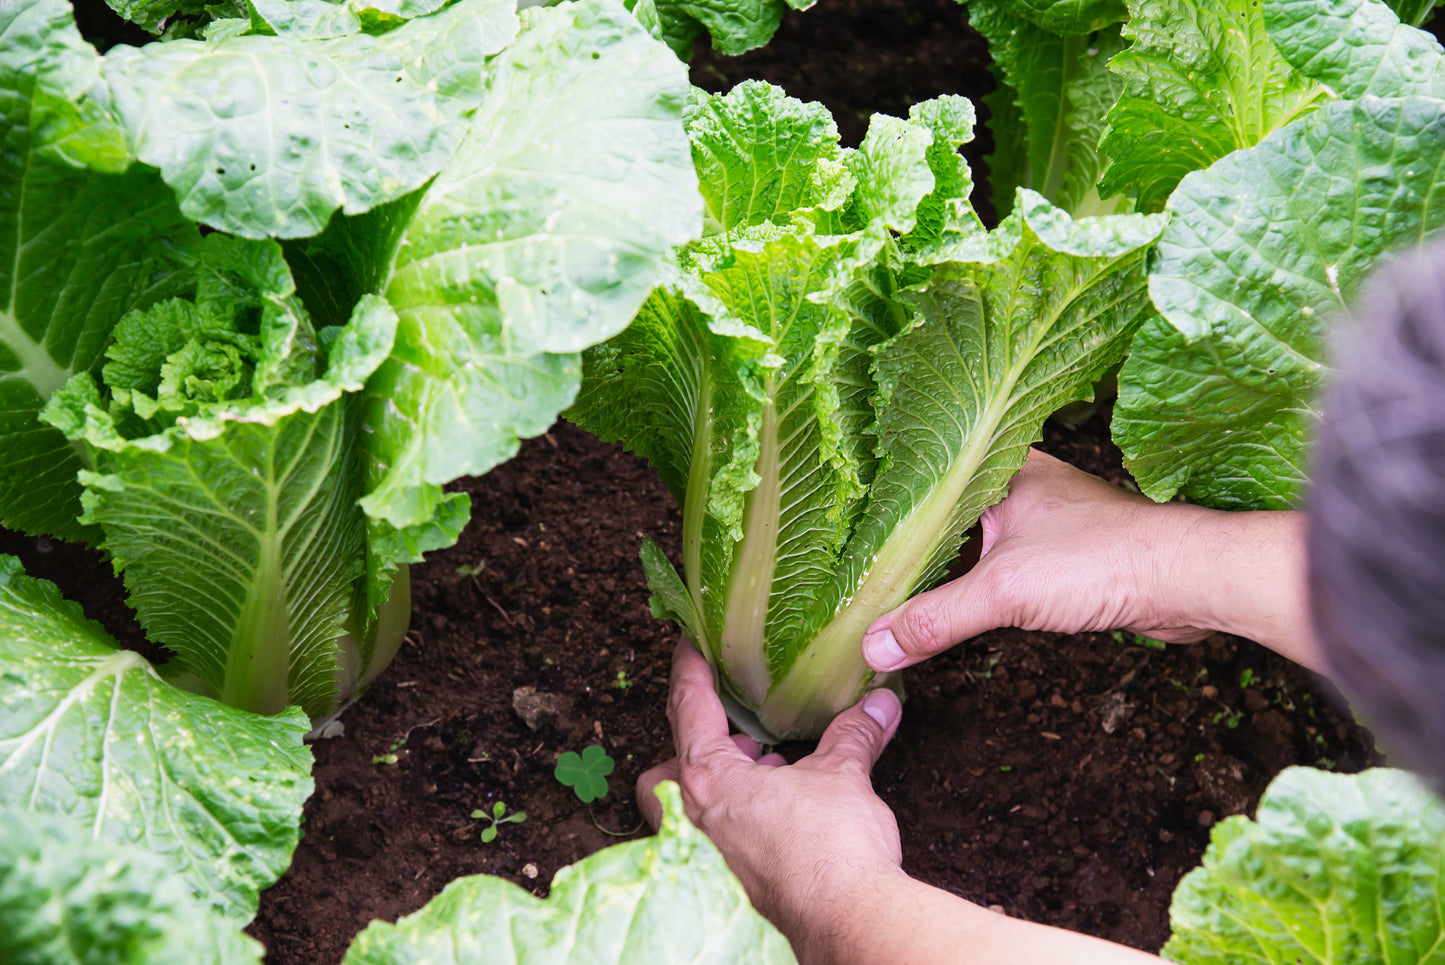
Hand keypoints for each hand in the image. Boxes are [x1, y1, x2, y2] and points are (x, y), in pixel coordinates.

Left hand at [637, 638, 904, 961]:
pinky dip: (743, 824)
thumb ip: (853, 736)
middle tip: (731, 738)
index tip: (687, 644)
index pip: (686, 707)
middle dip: (690, 754)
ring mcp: (708, 860)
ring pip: (691, 813)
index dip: (689, 669)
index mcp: (707, 779)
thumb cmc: (830, 849)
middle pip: (664, 774)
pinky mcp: (731, 887)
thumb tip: (877, 705)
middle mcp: (694, 821)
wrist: (846, 919)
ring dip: (722, 790)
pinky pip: (720, 844)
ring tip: (767, 773)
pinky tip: (783, 816)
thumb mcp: (843, 775)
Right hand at [862, 449, 1220, 672]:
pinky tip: (947, 604)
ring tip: (889, 591)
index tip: (841, 536)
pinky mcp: (1058, 552)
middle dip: (905, 544)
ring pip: (970, 540)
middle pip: (941, 513)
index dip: (881, 509)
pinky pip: (996, 565)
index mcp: (998, 466)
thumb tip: (875, 645)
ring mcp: (1039, 517)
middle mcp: (1015, 483)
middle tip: (855, 571)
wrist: (1188, 581)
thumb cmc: (1107, 559)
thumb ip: (935, 618)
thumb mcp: (1003, 590)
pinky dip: (970, 585)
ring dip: (940, 567)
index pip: (921, 481)